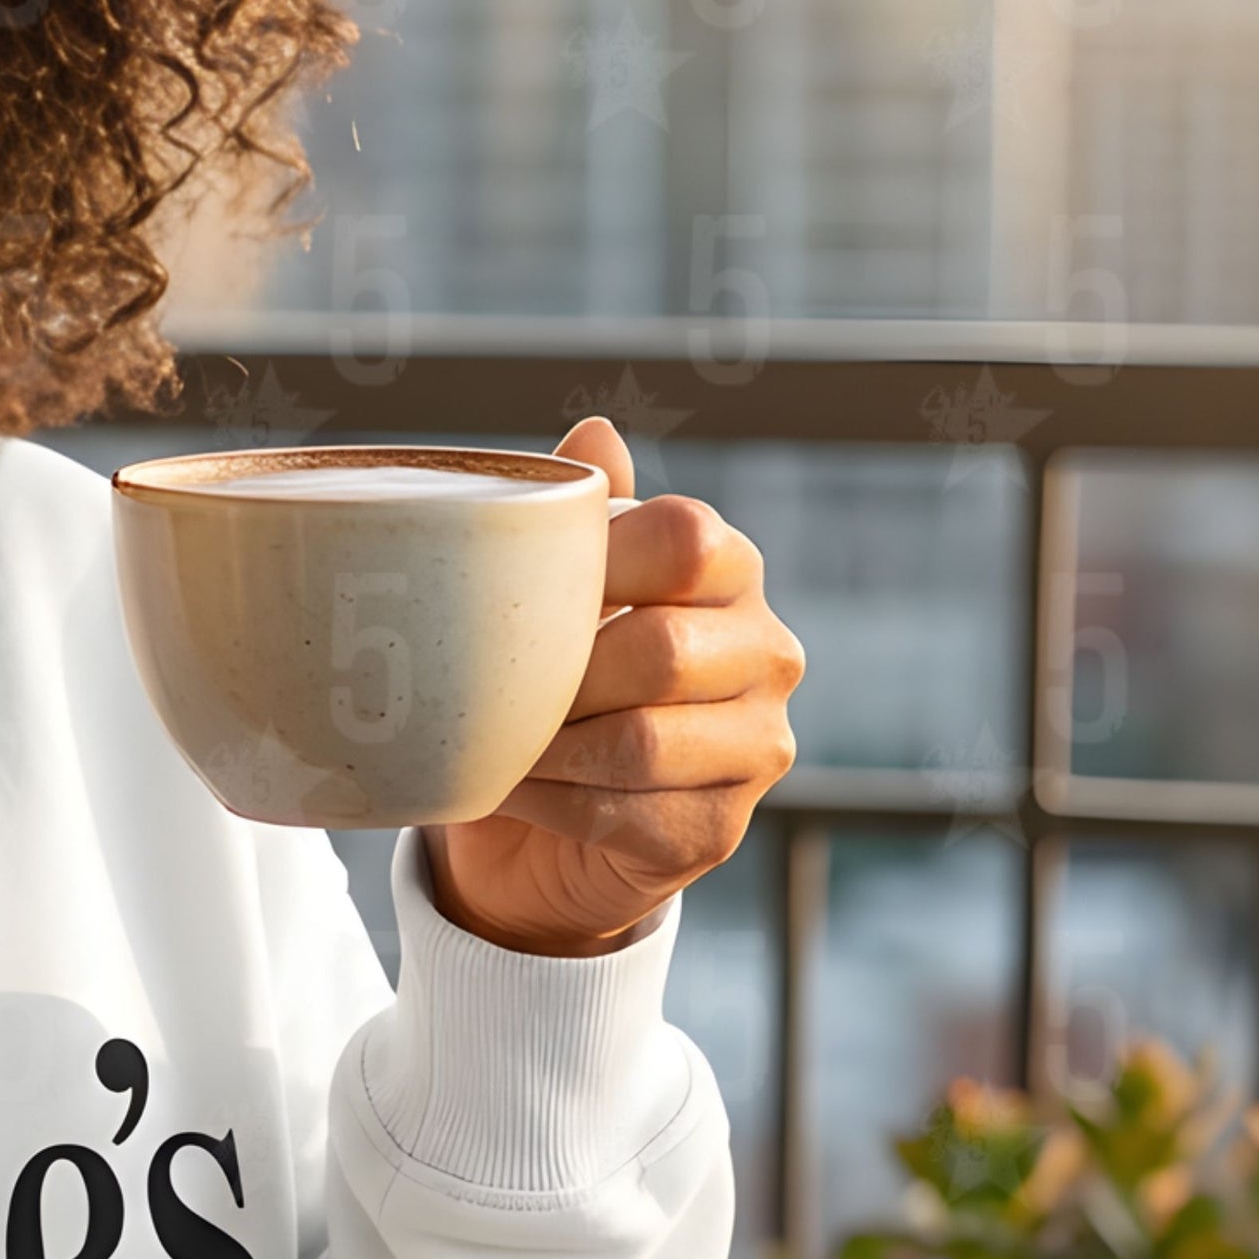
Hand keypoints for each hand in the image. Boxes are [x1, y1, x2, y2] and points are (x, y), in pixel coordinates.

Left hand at [422, 418, 804, 957]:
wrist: (536, 815)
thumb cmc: (547, 679)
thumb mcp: (553, 589)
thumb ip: (579, 513)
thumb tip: (597, 429)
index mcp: (729, 571)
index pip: (684, 539)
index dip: (595, 562)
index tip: (523, 592)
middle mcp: (767, 652)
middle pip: (660, 651)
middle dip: (558, 678)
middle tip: (491, 687)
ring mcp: (758, 746)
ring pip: (641, 742)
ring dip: (546, 747)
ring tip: (496, 741)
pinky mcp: (720, 829)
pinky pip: (625, 813)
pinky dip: (551, 804)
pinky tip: (516, 792)